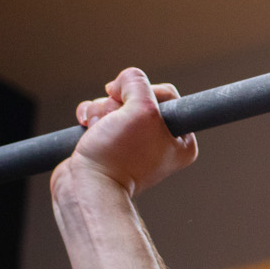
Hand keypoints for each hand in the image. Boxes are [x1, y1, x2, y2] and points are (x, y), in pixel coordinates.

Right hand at [60, 68, 197, 196]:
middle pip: (136, 97)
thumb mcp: (142, 110)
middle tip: (114, 122)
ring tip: (98, 128)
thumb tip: (124, 82)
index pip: (166, 94)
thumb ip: (138, 83)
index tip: (131, 107)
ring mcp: (134, 142)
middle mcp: (160, 141)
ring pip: (115, 103)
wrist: (89, 186)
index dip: (143, 92)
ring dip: (101, 109)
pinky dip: (90, 115)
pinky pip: (100, 113)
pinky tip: (87, 127)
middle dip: (118, 103)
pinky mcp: (111, 141)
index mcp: (182, 139)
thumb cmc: (119, 156)